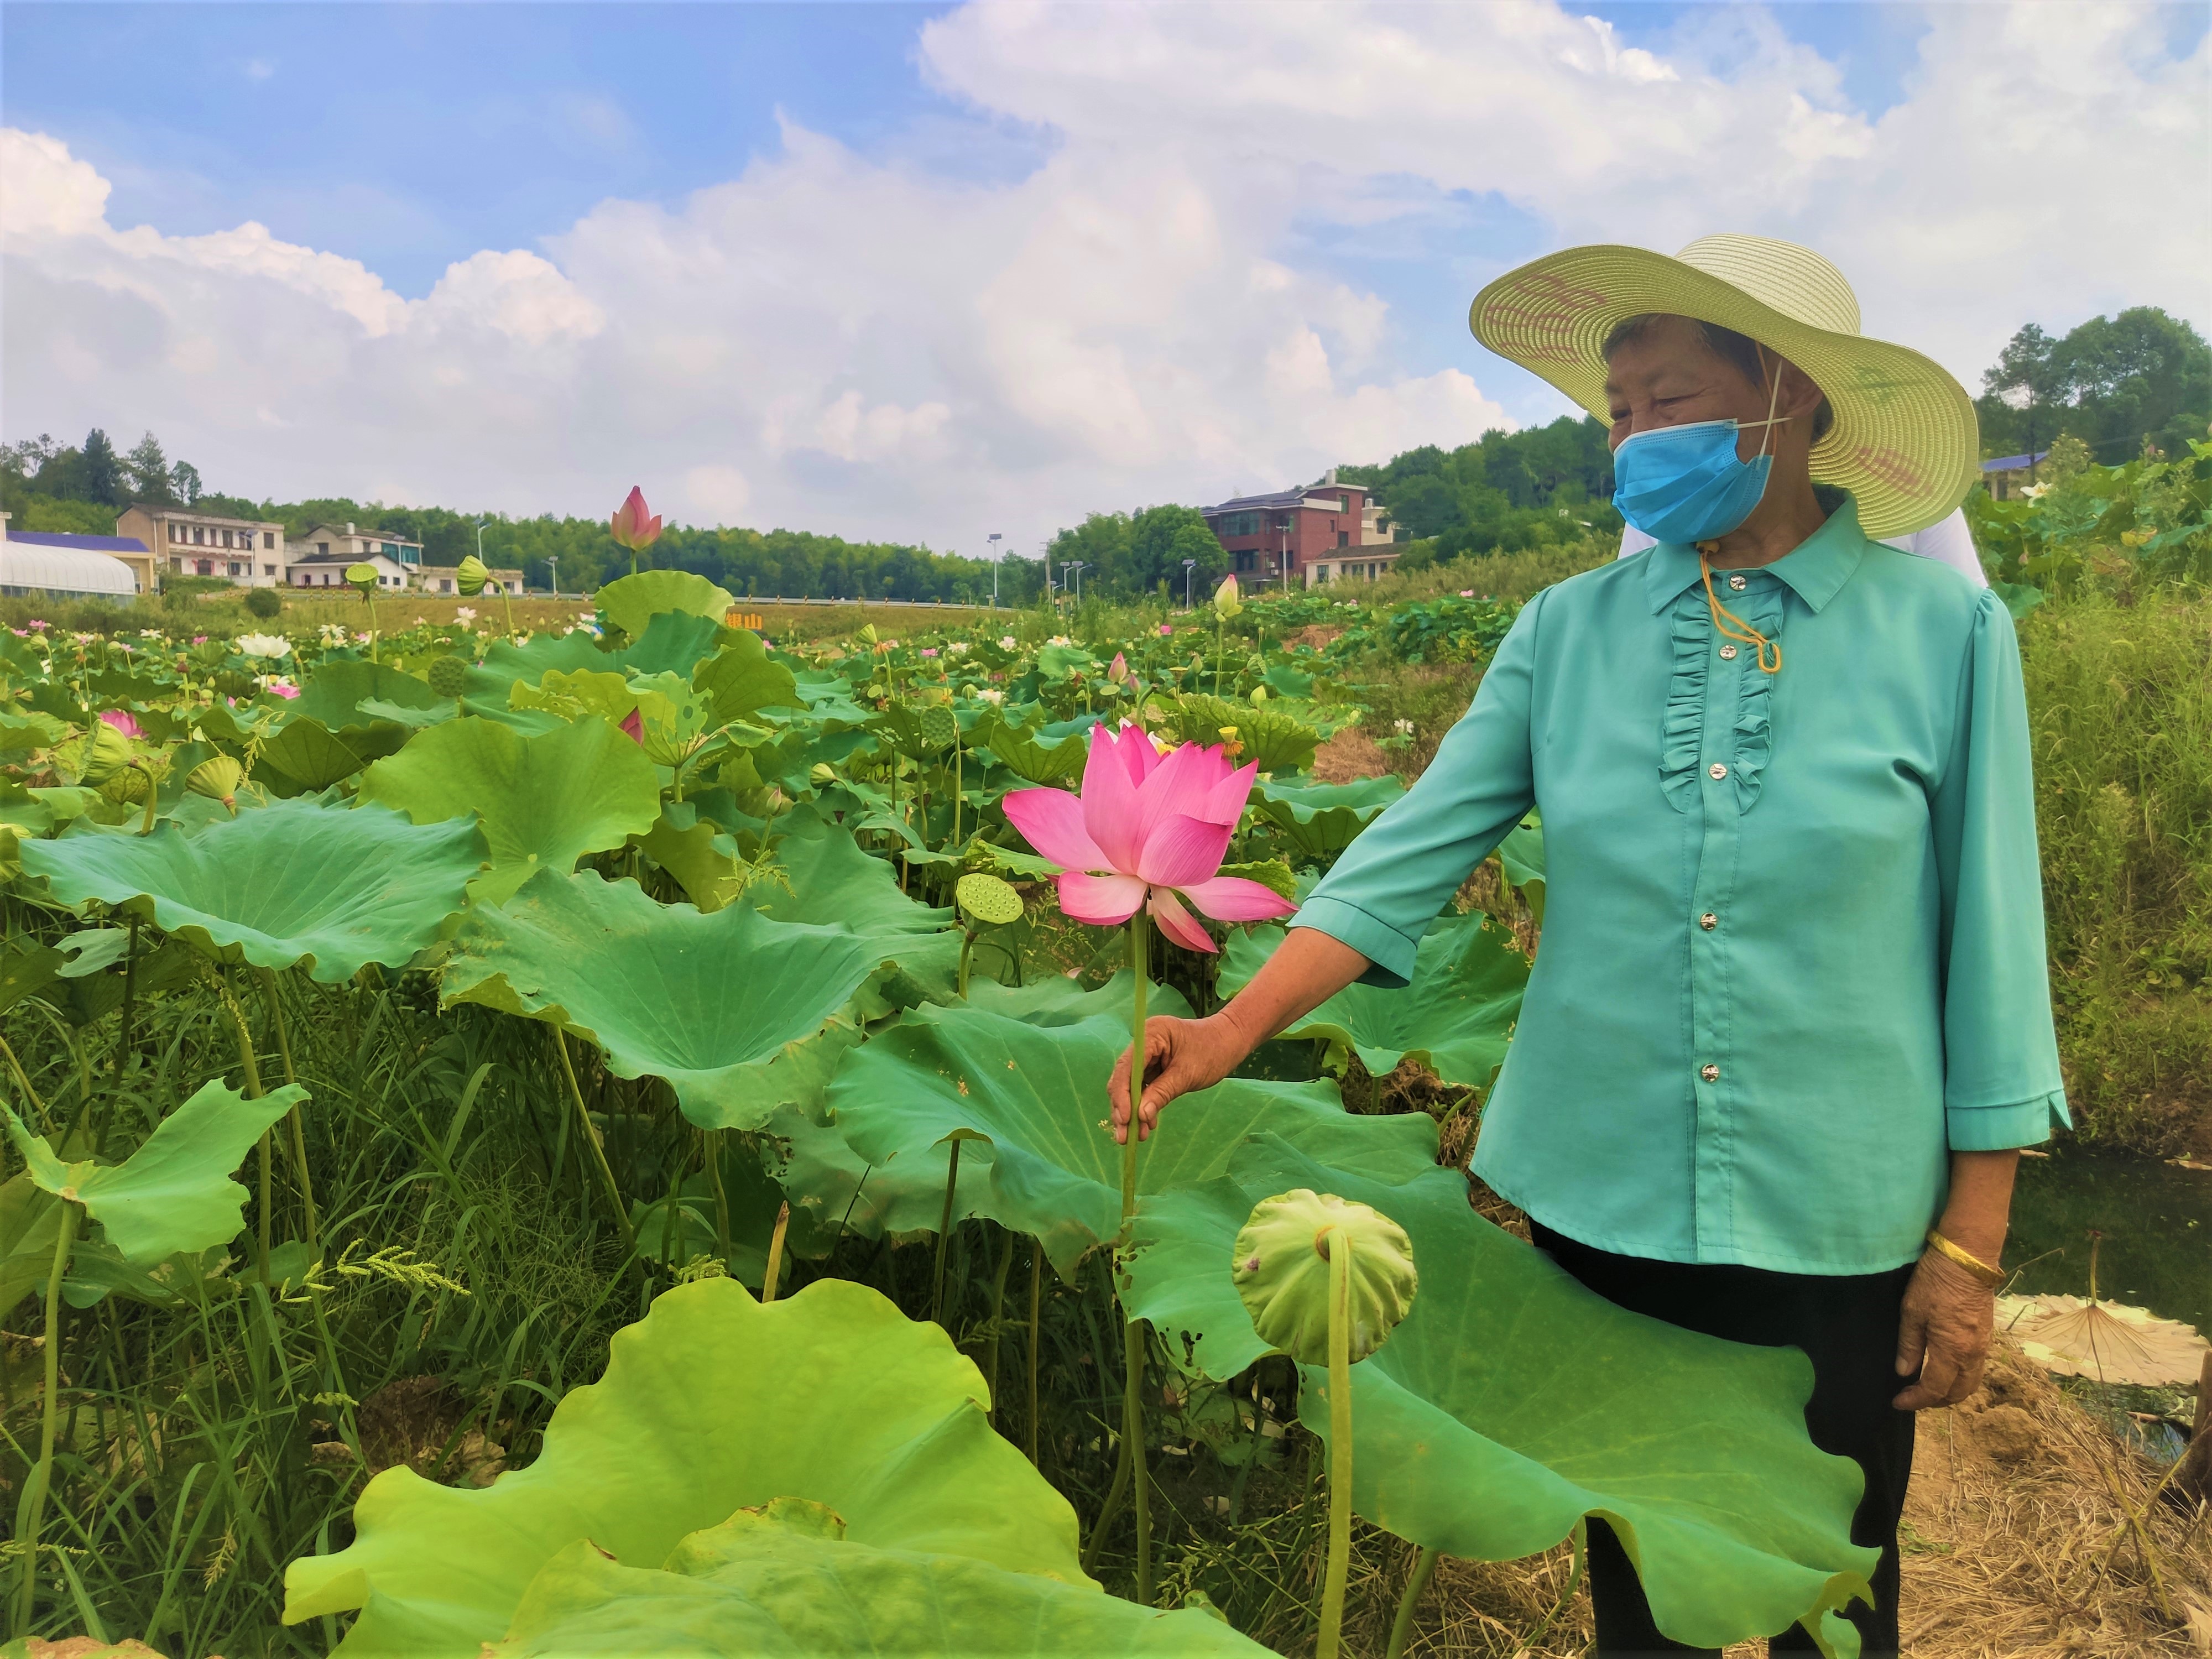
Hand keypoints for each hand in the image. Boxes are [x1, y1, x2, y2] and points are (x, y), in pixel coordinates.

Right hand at [1109, 1014, 1248, 1144]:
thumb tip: (1140, 1115)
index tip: (1125, 1118)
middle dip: (1124, 1107)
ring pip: (1131, 1087)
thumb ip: (1162, 1092)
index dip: (1122, 1093)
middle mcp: (1143, 1043)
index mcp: (1151, 1034)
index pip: (1127, 1066)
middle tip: (1123, 1136)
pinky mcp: (1152, 1067)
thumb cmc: (1212, 1051)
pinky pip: (1142, 1089)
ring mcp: (1147, 1056)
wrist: (1228, 1042)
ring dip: (1133, 1111)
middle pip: (1124, 1078)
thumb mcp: (1188, 1074)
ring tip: (1137, 1136)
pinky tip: (1148, 1124)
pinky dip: (1144, 1106)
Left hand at [1892, 1248, 1996, 1410]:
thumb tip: (1904, 1373)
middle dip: (1935, 1402)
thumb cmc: (1935, 1283)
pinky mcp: (1987, 1337)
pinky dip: (1960, 1379)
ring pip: (1971, 1383)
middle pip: (1958, 1393)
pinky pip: (1976, 1369)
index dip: (1916, 1400)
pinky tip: (1944, 1370)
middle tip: (1912, 1398)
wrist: (1967, 1260)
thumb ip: (1909, 1345)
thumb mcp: (1912, 1312)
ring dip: (1950, 1392)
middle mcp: (1972, 1355)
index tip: (1898, 1402)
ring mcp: (1983, 1347)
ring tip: (1927, 1388)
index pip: (1934, 1389)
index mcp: (1952, 1351)